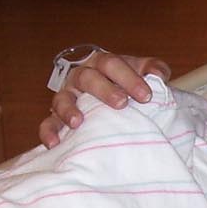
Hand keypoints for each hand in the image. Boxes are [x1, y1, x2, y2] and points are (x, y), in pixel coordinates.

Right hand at [39, 52, 171, 147]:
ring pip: (62, 98)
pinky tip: (55, 144)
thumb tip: (158, 74)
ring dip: (68, 110)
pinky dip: (48, 132)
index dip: (128, 78)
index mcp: (102, 63)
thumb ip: (154, 69)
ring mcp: (67, 97)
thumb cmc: (128, 85)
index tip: (146, 95)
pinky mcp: (56, 118)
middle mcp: (80, 77)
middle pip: (87, 78)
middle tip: (121, 104)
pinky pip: (48, 123)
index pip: (112, 64)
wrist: (113, 100)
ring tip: (78, 123)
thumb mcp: (143, 74)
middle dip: (104, 91)